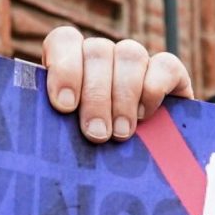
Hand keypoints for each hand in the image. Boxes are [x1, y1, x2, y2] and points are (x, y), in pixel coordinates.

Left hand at [42, 25, 190, 143]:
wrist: (141, 173)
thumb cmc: (93, 155)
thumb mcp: (70, 141)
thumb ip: (59, 129)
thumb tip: (45, 134)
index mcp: (72, 64)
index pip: (64, 41)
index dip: (64, 68)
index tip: (64, 105)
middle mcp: (103, 56)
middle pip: (98, 51)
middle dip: (96, 95)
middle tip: (96, 134)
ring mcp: (137, 61)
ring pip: (130, 54)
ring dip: (123, 95)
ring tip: (120, 133)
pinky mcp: (170, 73)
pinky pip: (165, 64)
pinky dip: (154, 88)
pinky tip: (144, 115)